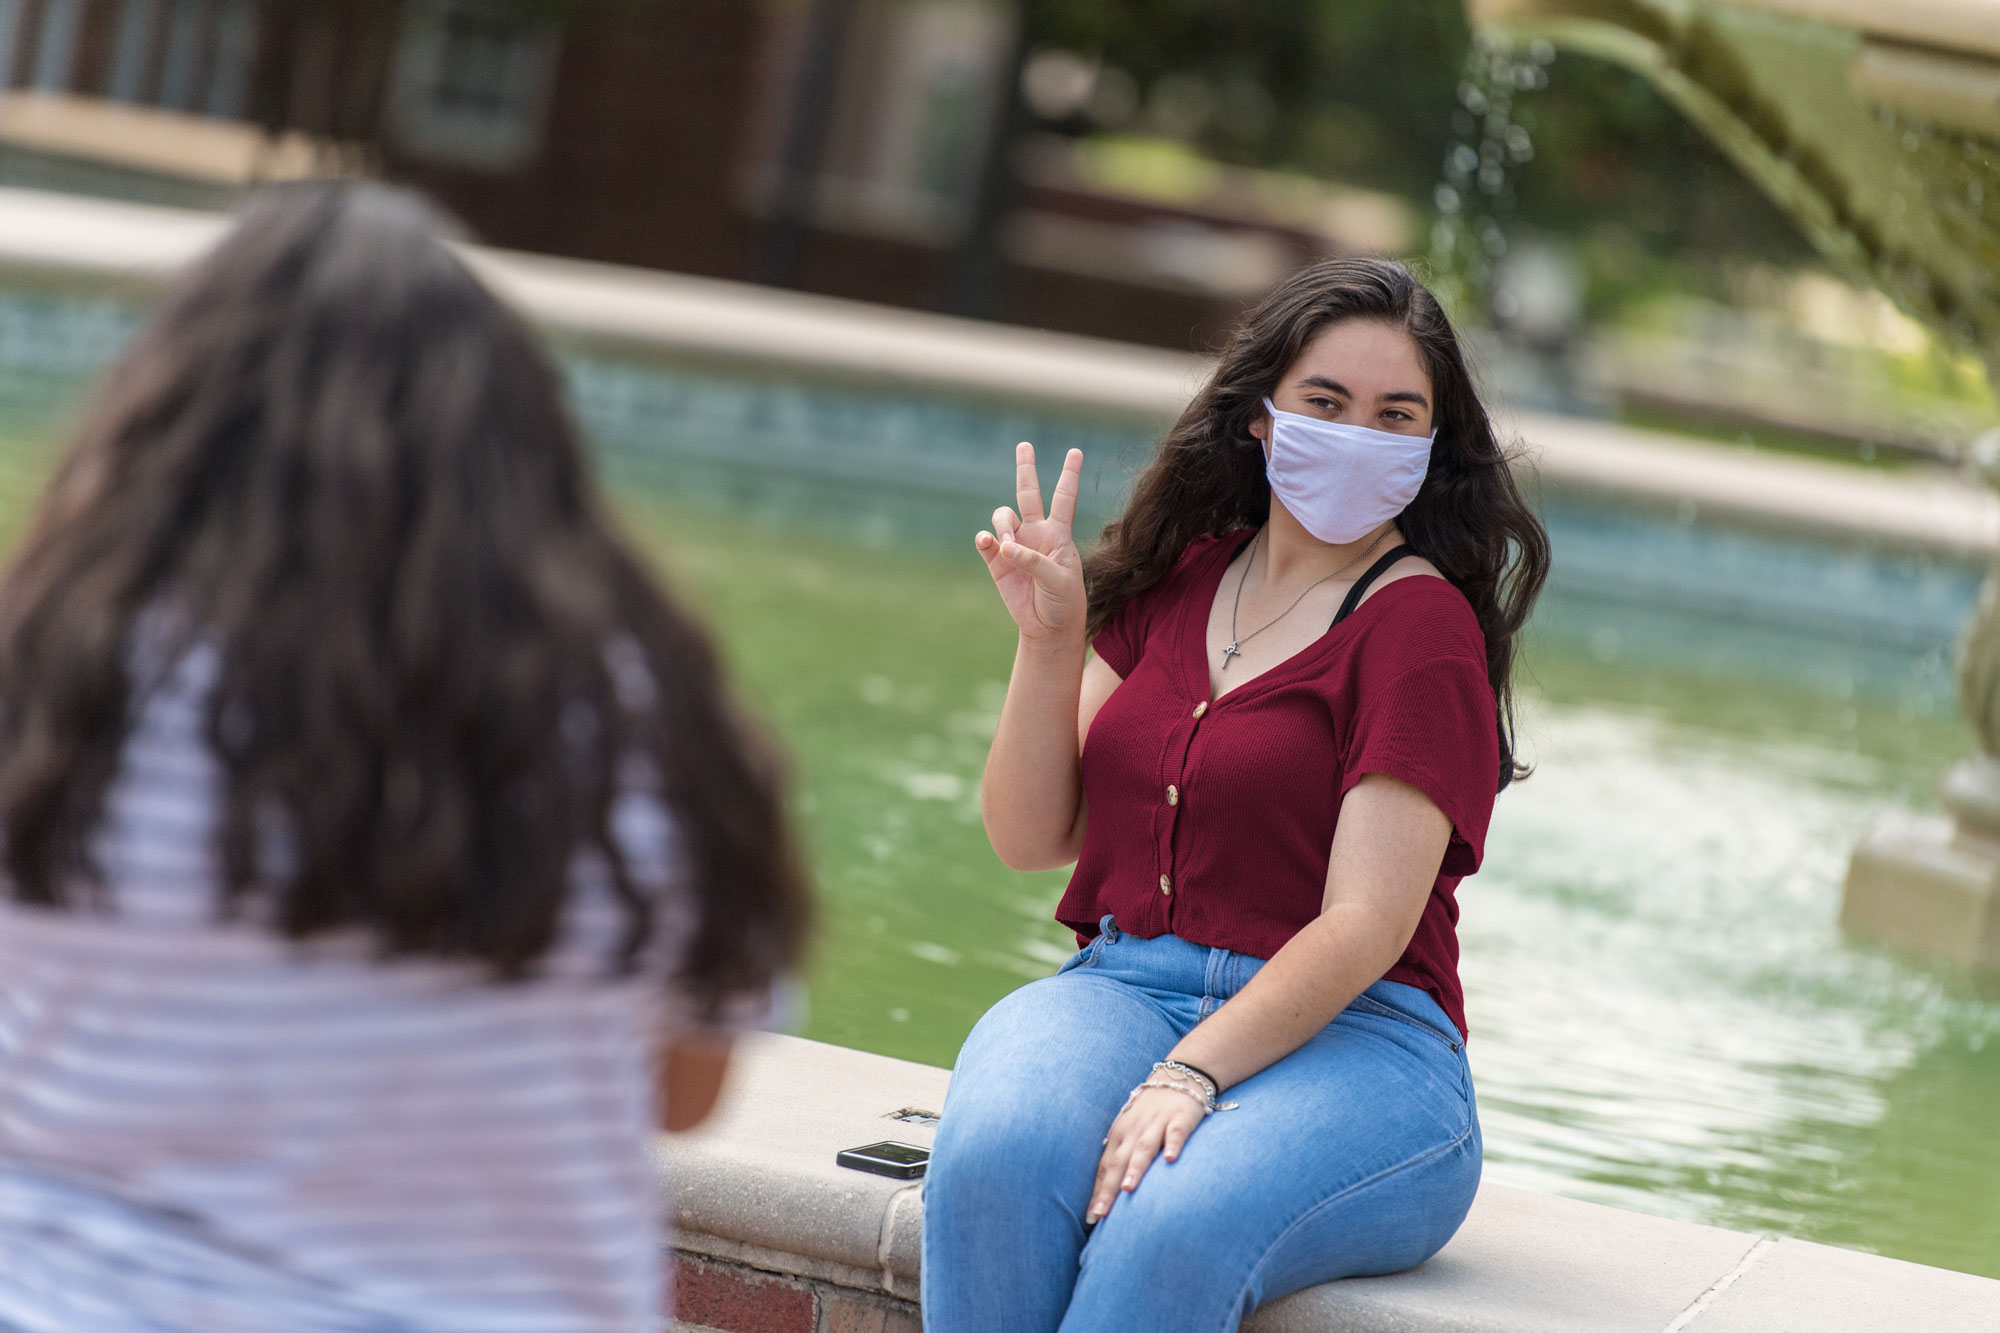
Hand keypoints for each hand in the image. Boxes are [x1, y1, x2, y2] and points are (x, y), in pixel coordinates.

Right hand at [975, 443, 1084, 644]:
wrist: (1048, 628)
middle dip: (1026, 468)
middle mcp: (1036, 534)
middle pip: (1029, 493)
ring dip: (1003, 523)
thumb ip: (1035, 561)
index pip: (1065, 498)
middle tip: (1025, 445)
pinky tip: (988, 542)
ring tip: (1007, 544)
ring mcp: (1015, 546)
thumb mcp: (1060, 581)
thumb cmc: (1064, 602)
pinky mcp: (997, 563)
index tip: (1076, 451)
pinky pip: (986, 542)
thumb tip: (1005, 547)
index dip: (1070, 475)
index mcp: (1059, 534)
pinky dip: (985, 539)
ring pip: (1003, 516)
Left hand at [1087, 1082, 1205, 1221]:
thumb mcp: (1130, 1128)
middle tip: (1101, 1214)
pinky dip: (1173, 1144)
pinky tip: (1170, 1159)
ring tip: (1128, 1189)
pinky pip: (1176, 1132)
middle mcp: (1134, 1130)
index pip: (1105, 1166)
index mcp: (1120, 1135)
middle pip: (1119, 1162)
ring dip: (1135, 1168)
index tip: (1091, 1217)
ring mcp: (1157, 1123)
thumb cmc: (1151, 1110)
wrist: (1178, 1077)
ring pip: (1143, 1148)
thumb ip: (1119, 1153)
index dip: (1098, 1191)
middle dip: (1109, 1189)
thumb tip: (1103, 1185)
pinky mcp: (1180, 1118)